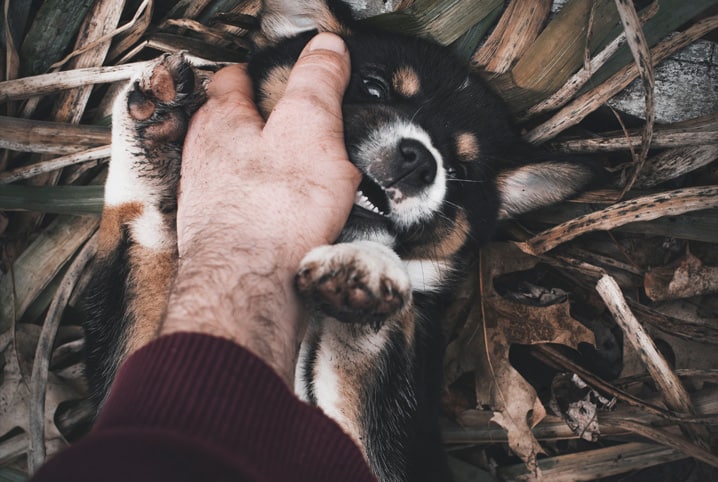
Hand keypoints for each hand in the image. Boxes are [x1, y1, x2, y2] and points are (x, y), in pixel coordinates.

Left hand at [161, 33, 358, 384]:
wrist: (250, 289)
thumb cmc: (273, 212)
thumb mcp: (310, 129)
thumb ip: (318, 84)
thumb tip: (328, 48)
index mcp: (223, 122)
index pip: (233, 80)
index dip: (258, 73)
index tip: (277, 74)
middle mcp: (206, 159)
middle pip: (232, 127)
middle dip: (261, 125)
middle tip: (294, 128)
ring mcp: (211, 202)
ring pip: (239, 173)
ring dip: (266, 172)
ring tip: (300, 179)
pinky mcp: (224, 239)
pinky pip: (249, 212)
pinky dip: (269, 210)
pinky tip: (292, 222)